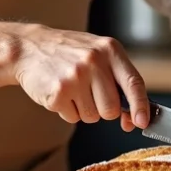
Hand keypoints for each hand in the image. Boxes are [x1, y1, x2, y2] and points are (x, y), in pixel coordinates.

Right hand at [11, 24, 150, 130]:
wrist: (28, 47)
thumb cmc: (68, 53)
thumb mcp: (97, 53)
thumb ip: (117, 80)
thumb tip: (133, 118)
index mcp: (109, 49)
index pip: (134, 83)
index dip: (141, 106)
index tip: (142, 122)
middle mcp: (94, 61)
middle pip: (112, 109)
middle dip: (102, 109)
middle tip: (88, 92)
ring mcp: (75, 77)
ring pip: (92, 116)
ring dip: (83, 109)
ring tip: (71, 87)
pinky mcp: (58, 92)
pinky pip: (72, 118)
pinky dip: (67, 111)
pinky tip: (59, 91)